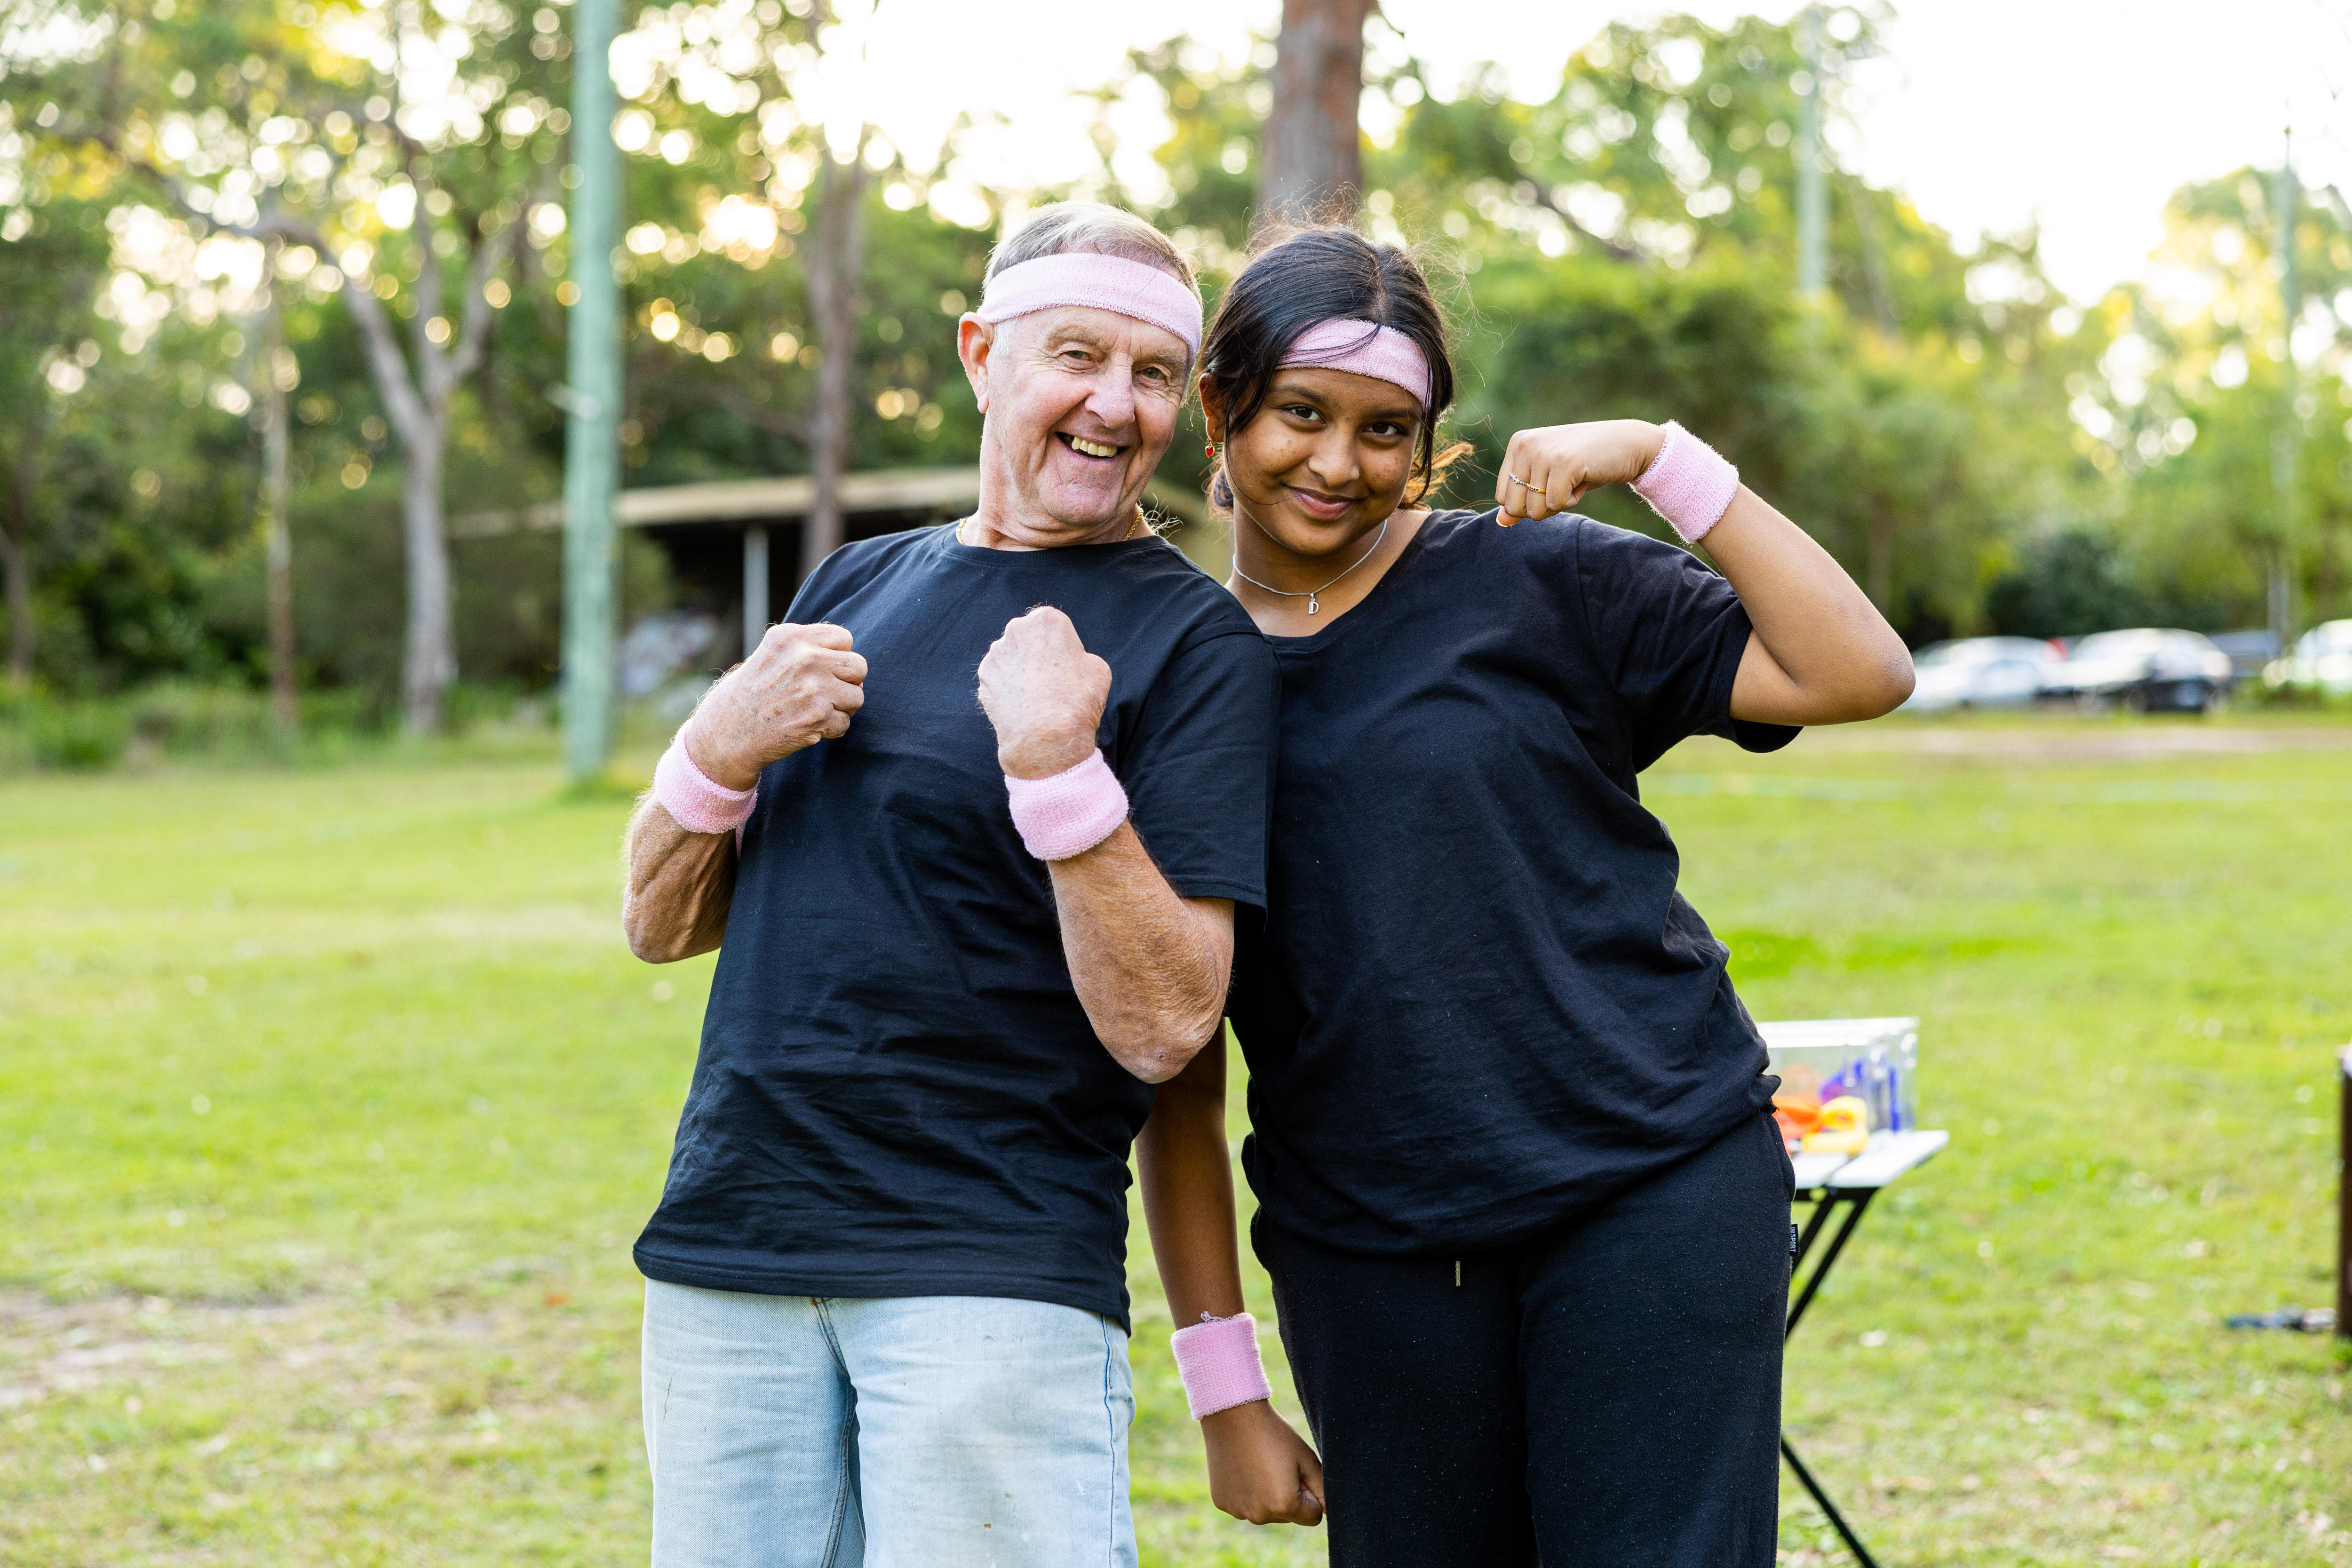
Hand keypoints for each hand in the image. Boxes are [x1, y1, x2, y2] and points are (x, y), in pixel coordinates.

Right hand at [681, 622, 867, 789]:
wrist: (726, 734)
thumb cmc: (750, 694)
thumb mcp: (771, 655)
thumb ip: (809, 650)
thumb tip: (856, 668)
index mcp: (790, 637)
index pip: (844, 637)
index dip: (837, 656)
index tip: (821, 669)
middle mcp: (803, 658)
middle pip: (858, 665)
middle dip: (847, 681)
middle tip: (825, 692)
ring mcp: (812, 688)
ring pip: (857, 696)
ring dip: (841, 707)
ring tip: (814, 710)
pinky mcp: (817, 717)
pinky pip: (845, 722)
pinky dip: (831, 729)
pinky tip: (807, 726)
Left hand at [976, 606, 1111, 779]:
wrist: (1045, 737)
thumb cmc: (1077, 700)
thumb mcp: (1098, 668)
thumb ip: (1080, 656)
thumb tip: (1070, 662)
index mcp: (1046, 620)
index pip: (1054, 626)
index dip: (1063, 647)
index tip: (1068, 666)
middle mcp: (1015, 630)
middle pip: (1029, 639)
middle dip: (1037, 654)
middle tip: (1051, 680)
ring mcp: (995, 654)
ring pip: (1011, 658)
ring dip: (1020, 671)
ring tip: (1035, 697)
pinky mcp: (984, 678)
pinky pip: (999, 679)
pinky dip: (1008, 689)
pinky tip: (1021, 705)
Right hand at [1202, 1401, 1324, 1526]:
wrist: (1234, 1415)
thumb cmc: (1274, 1434)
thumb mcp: (1306, 1458)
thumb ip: (1322, 1488)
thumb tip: (1327, 1511)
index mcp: (1284, 1505)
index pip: (1312, 1516)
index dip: (1309, 1494)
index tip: (1297, 1473)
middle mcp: (1260, 1515)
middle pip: (1287, 1516)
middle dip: (1288, 1497)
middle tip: (1275, 1465)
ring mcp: (1238, 1510)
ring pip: (1265, 1511)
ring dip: (1266, 1496)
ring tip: (1257, 1464)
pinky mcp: (1222, 1502)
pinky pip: (1243, 1504)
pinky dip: (1246, 1492)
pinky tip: (1241, 1468)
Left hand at [1493, 419, 1665, 524]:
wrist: (1627, 444)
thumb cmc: (1585, 463)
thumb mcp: (1549, 478)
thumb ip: (1523, 498)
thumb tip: (1501, 522)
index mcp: (1517, 444)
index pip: (1503, 497)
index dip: (1528, 503)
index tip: (1551, 483)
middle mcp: (1525, 444)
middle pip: (1515, 507)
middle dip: (1542, 507)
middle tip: (1563, 484)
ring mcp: (1543, 452)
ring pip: (1535, 509)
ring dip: (1560, 503)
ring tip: (1574, 478)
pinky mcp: (1562, 463)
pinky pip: (1556, 505)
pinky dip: (1573, 500)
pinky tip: (1583, 478)